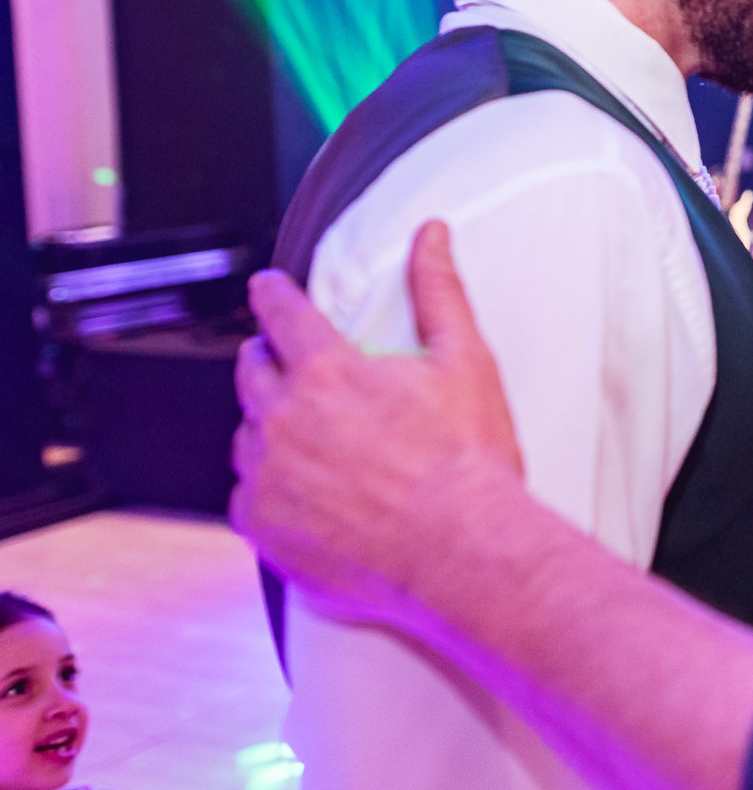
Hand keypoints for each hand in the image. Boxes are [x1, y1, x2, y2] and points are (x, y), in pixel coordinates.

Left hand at [230, 221, 525, 630]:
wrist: (465, 552)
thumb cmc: (468, 465)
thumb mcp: (465, 363)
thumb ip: (438, 292)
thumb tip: (430, 238)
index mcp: (329, 373)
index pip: (281, 314)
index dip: (273, 295)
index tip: (268, 290)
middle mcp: (285, 420)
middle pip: (252, 371)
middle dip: (270, 361)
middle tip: (298, 373)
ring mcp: (268, 475)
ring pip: (247, 434)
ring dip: (270, 428)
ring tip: (314, 442)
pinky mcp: (263, 525)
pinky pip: (247, 494)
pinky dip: (271, 488)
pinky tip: (310, 492)